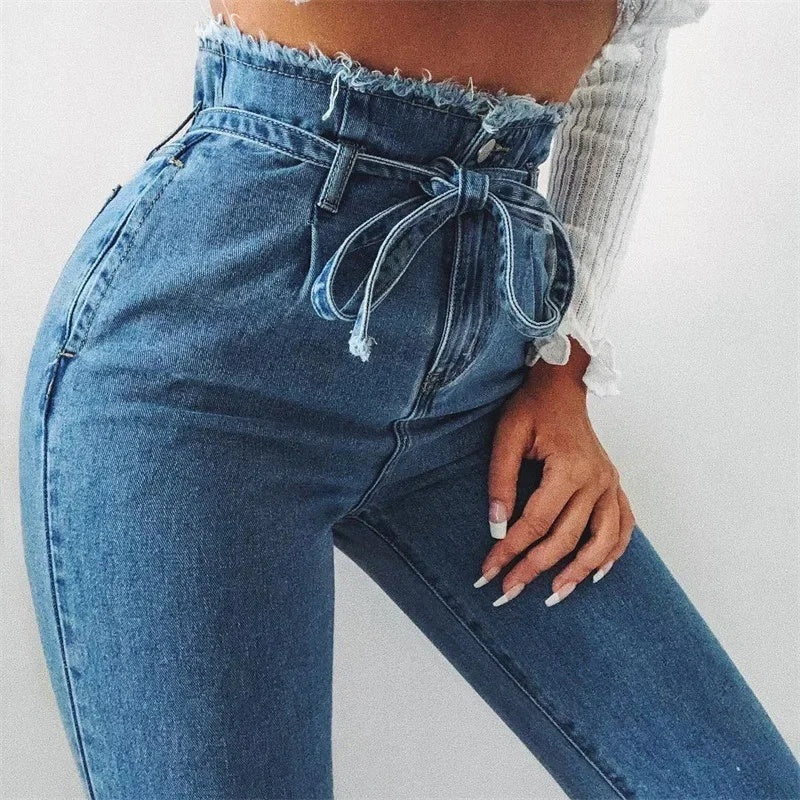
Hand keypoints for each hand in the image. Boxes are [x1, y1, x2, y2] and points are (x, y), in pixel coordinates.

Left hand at [476, 340, 634, 606]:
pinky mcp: (614, 485)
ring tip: (555, 595)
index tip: (489, 570)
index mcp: (569, 467)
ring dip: (579, 572)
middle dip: (535, 569)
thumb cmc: (532, 407)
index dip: (511, 549)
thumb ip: (502, 480)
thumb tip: (497, 525)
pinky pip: (623, 527)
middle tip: (509, 591)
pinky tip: (597, 573)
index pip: (536, 522)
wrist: (562, 386)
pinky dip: (612, 553)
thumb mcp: (507, 436)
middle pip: (567, 539)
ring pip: (602, 541)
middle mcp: (596, 480)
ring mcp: (610, 484)